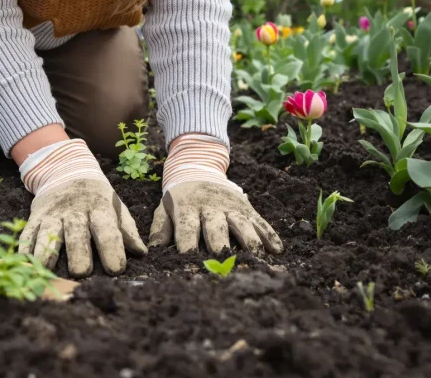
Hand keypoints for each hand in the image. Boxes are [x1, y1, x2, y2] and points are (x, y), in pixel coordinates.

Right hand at [17, 139, 146, 275]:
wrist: (66, 169)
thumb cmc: (97, 197)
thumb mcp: (116, 208)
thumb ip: (127, 231)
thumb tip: (142, 253)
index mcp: (100, 209)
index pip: (108, 231)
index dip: (112, 250)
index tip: (116, 269)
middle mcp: (75, 212)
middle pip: (76, 234)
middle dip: (78, 254)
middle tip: (81, 272)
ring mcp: (53, 214)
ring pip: (48, 234)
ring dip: (46, 252)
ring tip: (46, 269)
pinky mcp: (35, 217)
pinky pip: (28, 233)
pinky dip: (25, 248)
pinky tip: (25, 262)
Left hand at [149, 135, 282, 254]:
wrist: (198, 167)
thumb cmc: (179, 197)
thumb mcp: (164, 208)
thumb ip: (160, 229)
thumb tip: (153, 251)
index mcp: (188, 208)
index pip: (187, 229)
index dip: (187, 246)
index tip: (189, 262)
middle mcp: (211, 208)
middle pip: (216, 228)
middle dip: (220, 245)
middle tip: (224, 263)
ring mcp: (231, 207)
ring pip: (242, 224)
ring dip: (249, 241)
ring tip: (255, 258)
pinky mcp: (247, 208)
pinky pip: (260, 222)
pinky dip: (269, 235)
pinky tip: (277, 250)